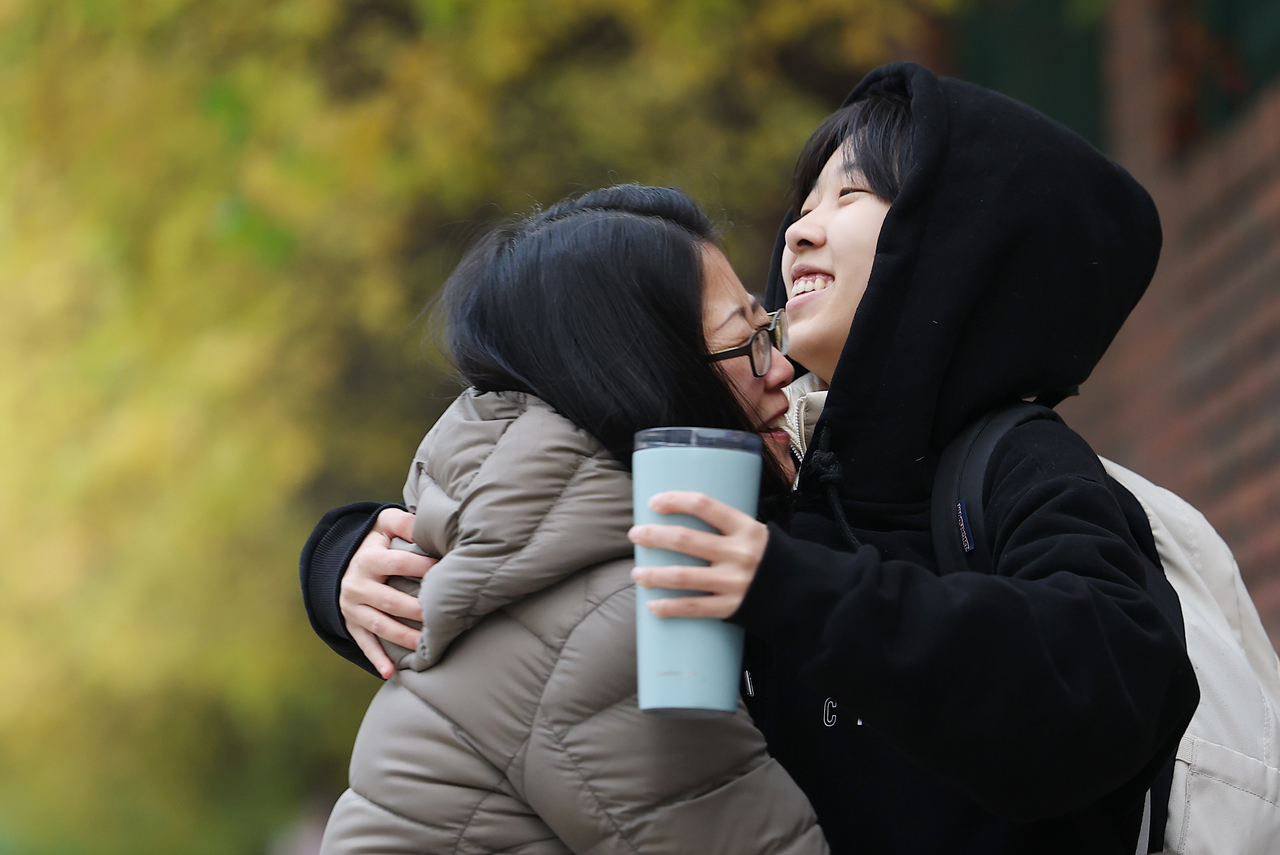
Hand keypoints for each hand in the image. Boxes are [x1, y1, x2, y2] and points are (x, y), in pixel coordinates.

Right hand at [341, 508, 436, 677]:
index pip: (398, 564)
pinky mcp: (352, 624)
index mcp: (368, 559)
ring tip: (425, 644)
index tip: (446, 570)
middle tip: (441, 617)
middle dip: (416, 609)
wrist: (341, 561)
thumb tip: (425, 525)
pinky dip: (377, 659)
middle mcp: (357, 585)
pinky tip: (391, 672)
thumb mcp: (384, 524)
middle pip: (390, 600)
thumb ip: (403, 522)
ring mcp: (353, 608)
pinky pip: (364, 644)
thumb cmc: (375, 542)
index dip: (422, 566)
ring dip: (403, 636)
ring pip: (380, 625)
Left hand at [627, 491, 768, 618]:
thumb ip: (727, 530)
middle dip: (655, 536)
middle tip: (635, 535)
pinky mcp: (732, 607)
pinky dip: (670, 608)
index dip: (676, 501)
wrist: (804, 595)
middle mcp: (739, 553)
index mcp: (745, 528)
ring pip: (684, 576)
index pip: (705, 505)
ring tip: (637, 574)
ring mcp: (734, 581)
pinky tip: (652, 606)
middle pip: (686, 540)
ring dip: (654, 575)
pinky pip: (694, 607)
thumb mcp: (757, 535)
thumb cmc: (772, 561)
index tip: (654, 502)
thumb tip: (685, 521)